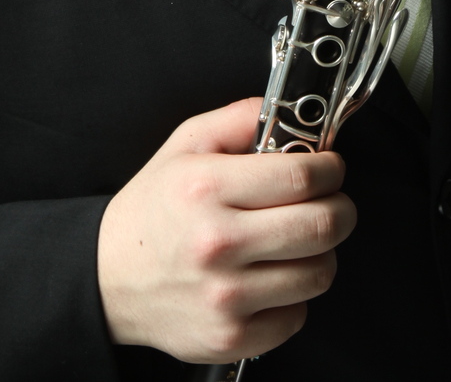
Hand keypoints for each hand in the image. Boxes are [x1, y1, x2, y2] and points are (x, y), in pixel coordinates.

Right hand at [96, 96, 355, 363]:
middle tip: (332, 202)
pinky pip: (297, 316)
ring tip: (297, 241)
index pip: (302, 178)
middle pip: (322, 226)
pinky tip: (270, 278)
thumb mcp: (185, 144)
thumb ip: (238, 118)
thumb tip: (288, 113)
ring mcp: (225, 297)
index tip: (330, 168)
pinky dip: (294, 296)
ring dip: (320, 254)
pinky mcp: (231, 338)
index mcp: (207, 188)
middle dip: (341, 208)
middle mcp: (217, 244)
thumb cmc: (154, 209)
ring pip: (319, 273)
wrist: (109, 278)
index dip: (330, 169)